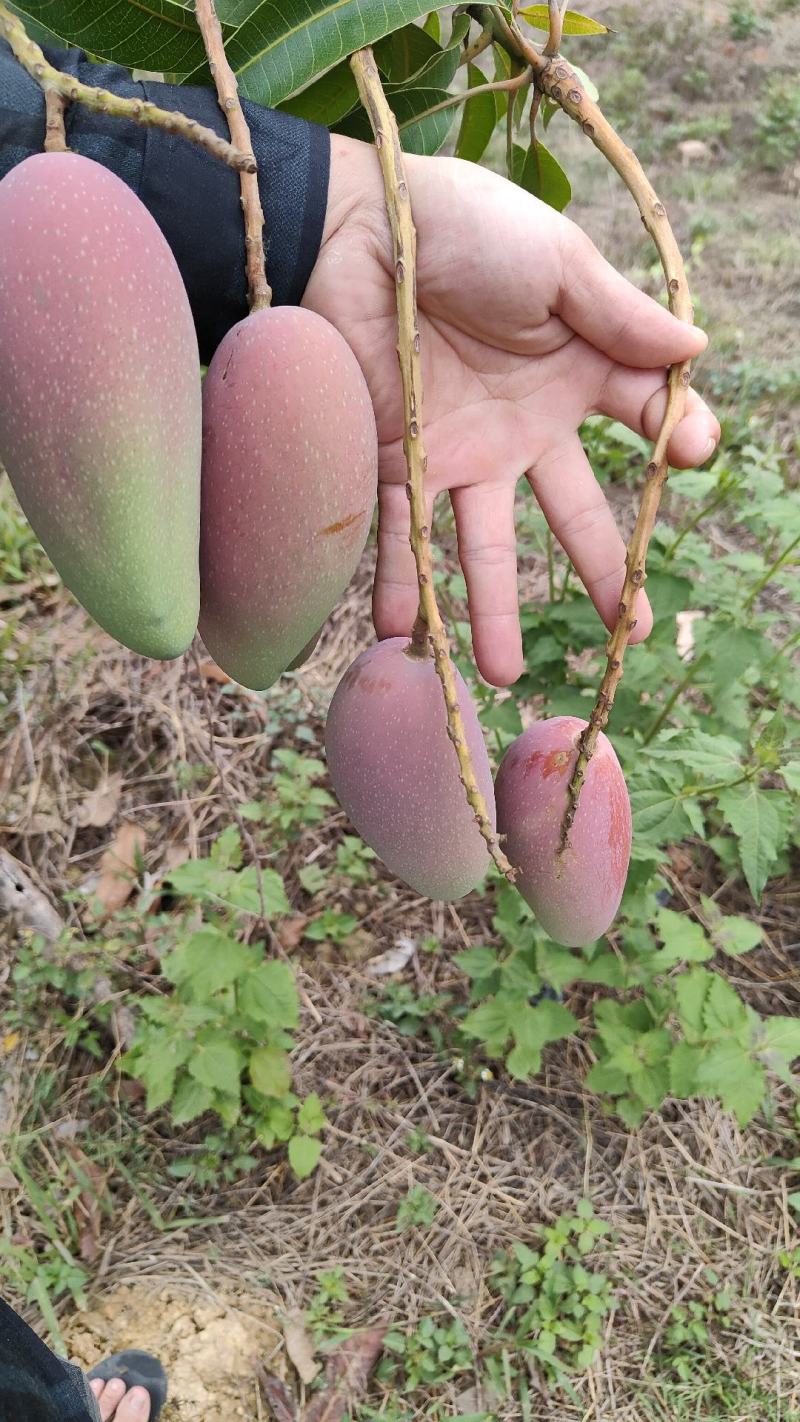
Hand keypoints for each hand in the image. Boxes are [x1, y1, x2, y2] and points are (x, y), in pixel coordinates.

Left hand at [303, 135, 719, 686]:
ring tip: (499, 675)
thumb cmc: (461, 227)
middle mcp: (521, 425)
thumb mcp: (553, 262)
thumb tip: (698, 351)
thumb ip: (618, 316)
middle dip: (599, 574)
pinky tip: (402, 634)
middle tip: (625, 632)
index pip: (638, 419)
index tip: (691, 453)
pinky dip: (399, 583)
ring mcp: (458, 451)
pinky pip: (398, 532)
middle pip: (570, 513)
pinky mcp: (394, 461)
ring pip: (484, 545)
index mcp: (572, 370)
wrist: (353, 226)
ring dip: (490, 610)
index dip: (672, 438)